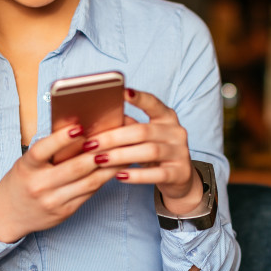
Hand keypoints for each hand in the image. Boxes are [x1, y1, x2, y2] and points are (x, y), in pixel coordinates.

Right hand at [0, 124, 117, 242]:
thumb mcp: (27, 163)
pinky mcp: (65, 212)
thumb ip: (49, 151)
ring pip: (88, 182)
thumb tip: (80, 131)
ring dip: (108, 167)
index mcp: (27, 167)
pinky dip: (103, 180)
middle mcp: (39, 185)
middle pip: (74, 167)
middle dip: (97, 152)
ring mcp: (53, 201)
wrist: (7, 214)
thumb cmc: (22, 180)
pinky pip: (89, 193)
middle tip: (115, 138)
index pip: (42, 150)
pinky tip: (114, 170)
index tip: (79, 127)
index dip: (61, 138)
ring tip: (122, 152)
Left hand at [85, 88, 203, 215]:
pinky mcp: (180, 172)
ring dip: (121, 155)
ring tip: (99, 160)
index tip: (123, 92)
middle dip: (114, 137)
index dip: (139, 98)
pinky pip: (157, 174)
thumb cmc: (155, 153)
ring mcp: (180, 152)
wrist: (179, 178)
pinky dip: (137, 175)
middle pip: (143, 131)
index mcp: (167, 117)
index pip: (153, 103)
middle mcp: (176, 132)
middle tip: (91, 144)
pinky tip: (119, 176)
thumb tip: (100, 120)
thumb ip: (128, 127)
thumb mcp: (144, 138)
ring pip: (149, 151)